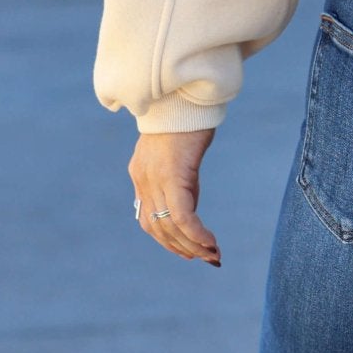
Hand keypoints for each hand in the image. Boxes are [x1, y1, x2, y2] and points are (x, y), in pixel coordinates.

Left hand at [129, 129, 221, 265]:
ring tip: (212, 255)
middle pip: (157, 228)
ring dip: (192, 246)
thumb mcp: (178, 155)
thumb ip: (178, 180)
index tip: (189, 251)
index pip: (148, 218)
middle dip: (181, 248)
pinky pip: (182, 215)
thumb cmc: (186, 119)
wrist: (184, 93)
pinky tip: (210, 242)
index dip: (167, 239)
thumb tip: (189, 207)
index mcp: (140, 174)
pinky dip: (196, 233)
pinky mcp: (172, 175)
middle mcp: (142, 179)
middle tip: (206, 259)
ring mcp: (154, 178)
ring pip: (169, 226)